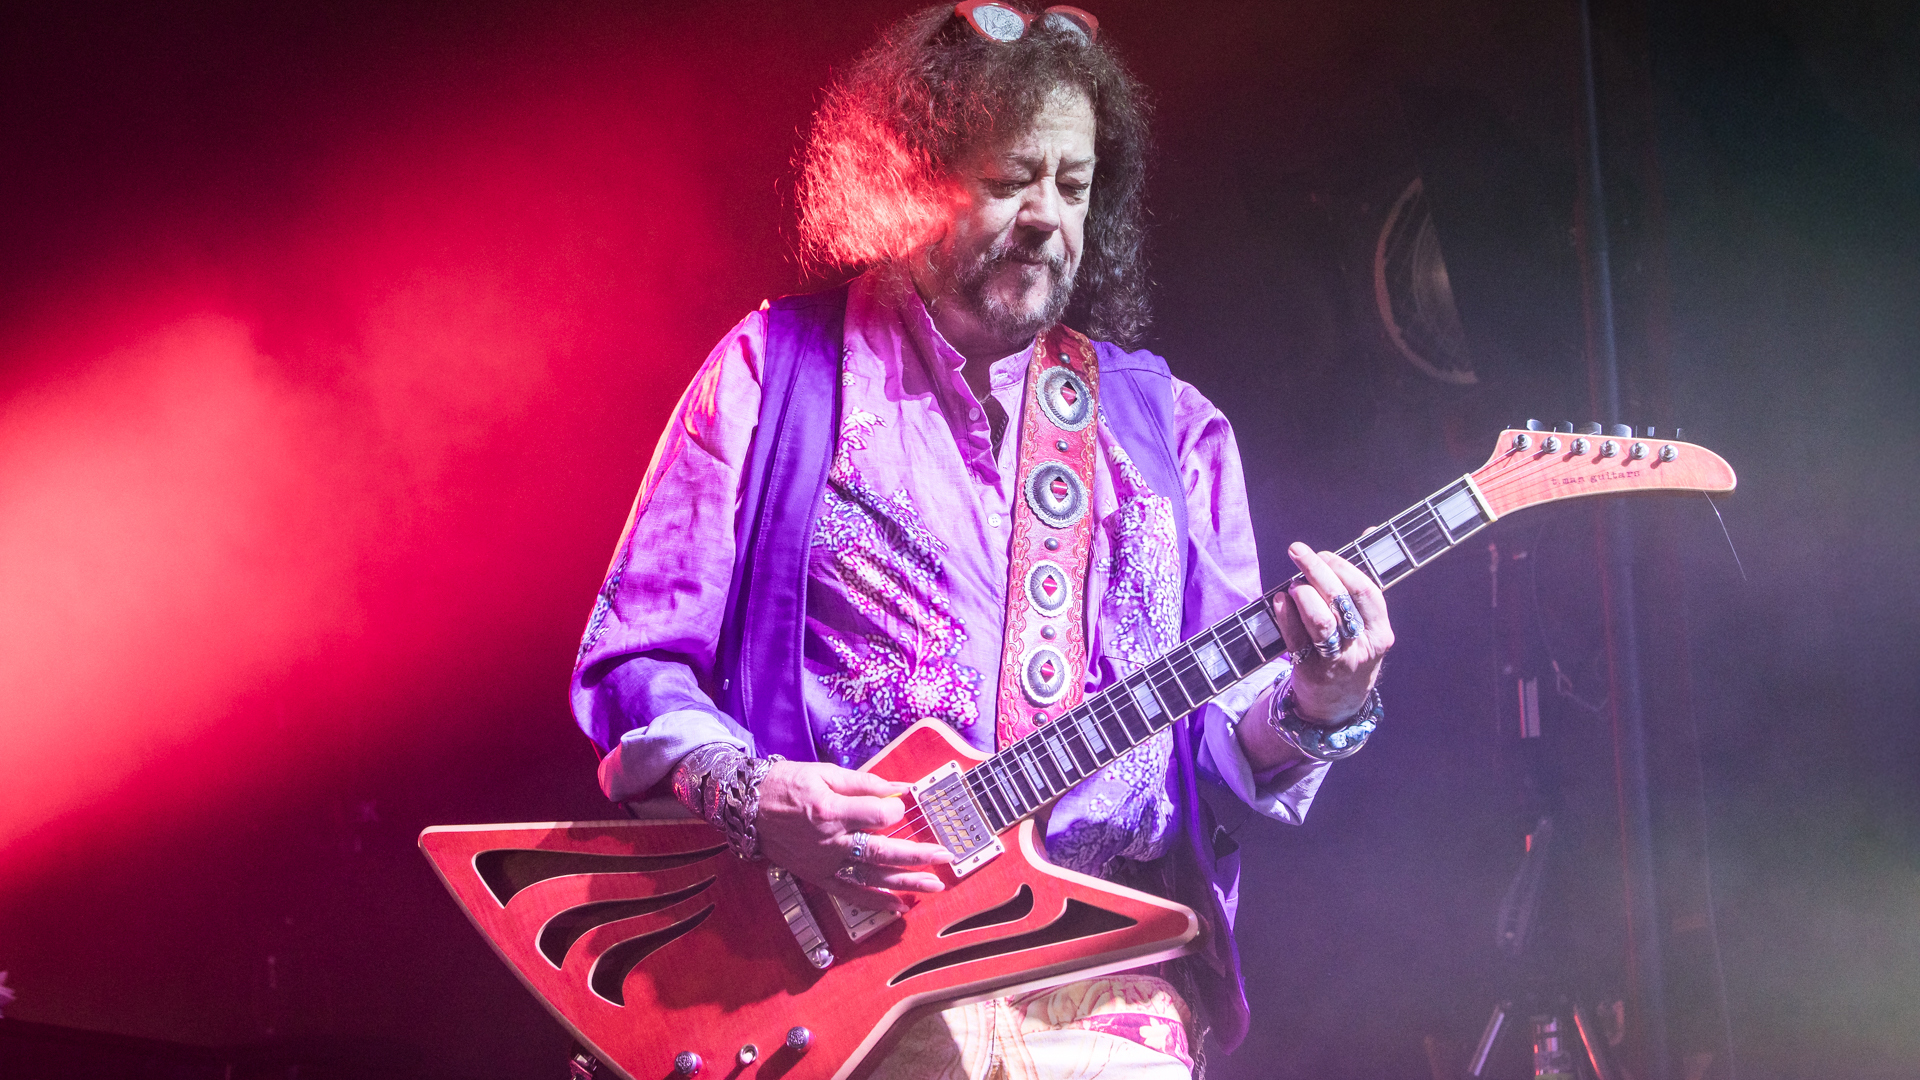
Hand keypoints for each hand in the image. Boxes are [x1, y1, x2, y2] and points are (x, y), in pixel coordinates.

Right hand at [756, 760, 953, 912]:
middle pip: (882, 852)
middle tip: (945, 855)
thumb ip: (864, 783)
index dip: (896, 811)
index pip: (878, 816)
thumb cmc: (787, 784)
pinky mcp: (819, 877)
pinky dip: (876, 902)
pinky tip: (899, 906)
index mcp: (831, 810)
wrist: (748, 808)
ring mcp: (824, 863)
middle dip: (917, 855)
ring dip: (906, 882)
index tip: (903, 806)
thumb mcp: (824, 772)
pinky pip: (851, 894)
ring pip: (872, 877)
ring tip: (934, 885)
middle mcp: (830, 842)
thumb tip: (900, 788)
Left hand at [1271, 542, 1393, 723]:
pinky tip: (1279, 601)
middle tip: (1297, 551)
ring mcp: (1337, 662)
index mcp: (1380, 632)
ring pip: (1320, 621)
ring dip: (1303, 595)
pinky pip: (1296, 639)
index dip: (1344, 568)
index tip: (1326, 553)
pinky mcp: (1311, 672)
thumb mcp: (1367, 623)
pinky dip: (1285, 615)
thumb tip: (1371, 532)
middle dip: (1317, 570)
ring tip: (1293, 584)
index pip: (1366, 593)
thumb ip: (1363, 581)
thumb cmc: (1351, 649)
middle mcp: (1361, 647)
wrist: (1338, 705)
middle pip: (1340, 601)